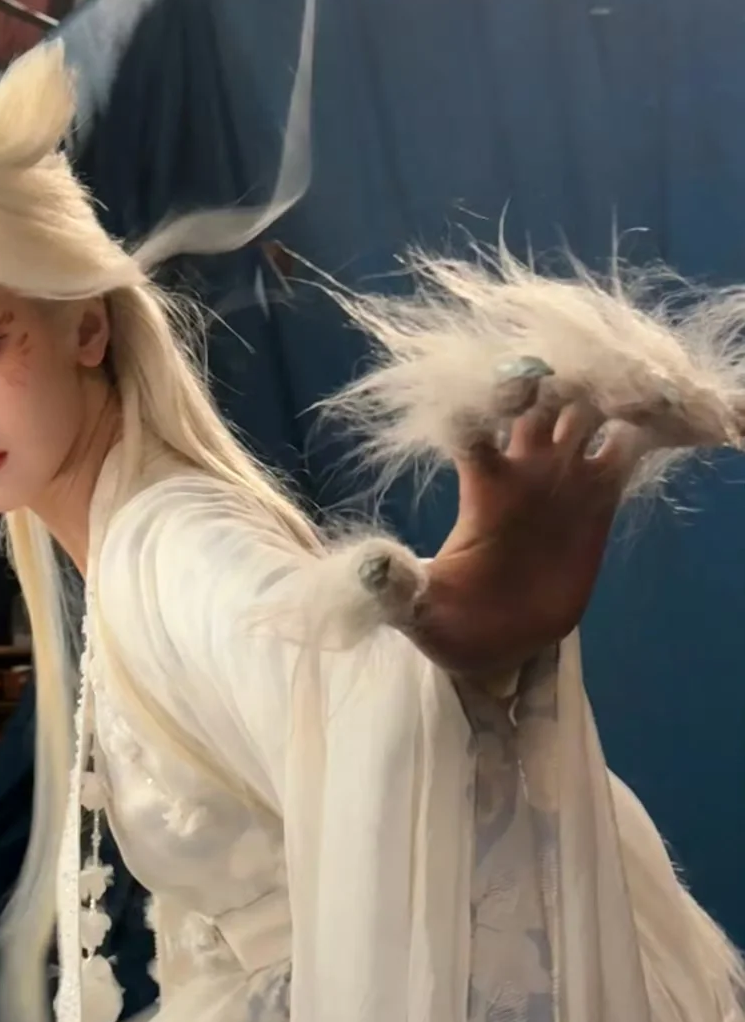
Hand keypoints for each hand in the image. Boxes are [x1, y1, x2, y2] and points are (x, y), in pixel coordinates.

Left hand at [413, 367, 625, 678]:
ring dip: (599, 397)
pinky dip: (638, 430)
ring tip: (620, 393)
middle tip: (568, 374)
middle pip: (537, 401)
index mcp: (481, 483)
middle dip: (551, 382)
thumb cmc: (449, 620)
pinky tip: (653, 424)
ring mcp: (563, 479)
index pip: (475, 424)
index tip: (494, 391)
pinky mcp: (600, 499)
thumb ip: (395, 588)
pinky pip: (624, 450)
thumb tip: (368, 568)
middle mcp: (522, 469)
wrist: (497, 646)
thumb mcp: (415, 610)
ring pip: (582, 414)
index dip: (483, 403)